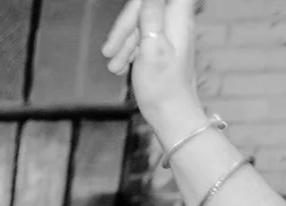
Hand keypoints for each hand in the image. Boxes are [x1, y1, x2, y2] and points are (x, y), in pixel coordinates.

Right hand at [102, 0, 201, 127]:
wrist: (172, 114)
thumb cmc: (162, 86)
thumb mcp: (151, 49)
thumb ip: (151, 15)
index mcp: (178, 17)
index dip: (138, 3)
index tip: (129, 15)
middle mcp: (177, 21)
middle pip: (146, 7)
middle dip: (124, 27)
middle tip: (107, 51)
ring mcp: (170, 33)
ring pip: (141, 24)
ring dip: (123, 43)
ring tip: (114, 68)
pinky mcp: (164, 45)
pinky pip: (143, 38)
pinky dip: (129, 50)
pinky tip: (120, 68)